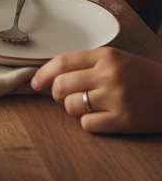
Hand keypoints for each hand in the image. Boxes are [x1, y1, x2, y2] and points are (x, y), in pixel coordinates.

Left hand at [31, 48, 161, 134]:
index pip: (61, 62)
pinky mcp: (124, 120)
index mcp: (106, 56)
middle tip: (64, 97)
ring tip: (87, 106)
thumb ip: (85, 63)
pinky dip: (88, 123)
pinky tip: (100, 117)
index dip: (43, 74)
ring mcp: (117, 98)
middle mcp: (110, 75)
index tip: (36, 83)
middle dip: (56, 94)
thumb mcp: (117, 59)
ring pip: (71, 106)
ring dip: (72, 108)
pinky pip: (87, 124)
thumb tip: (50, 77)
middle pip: (61, 85)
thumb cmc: (143, 76)